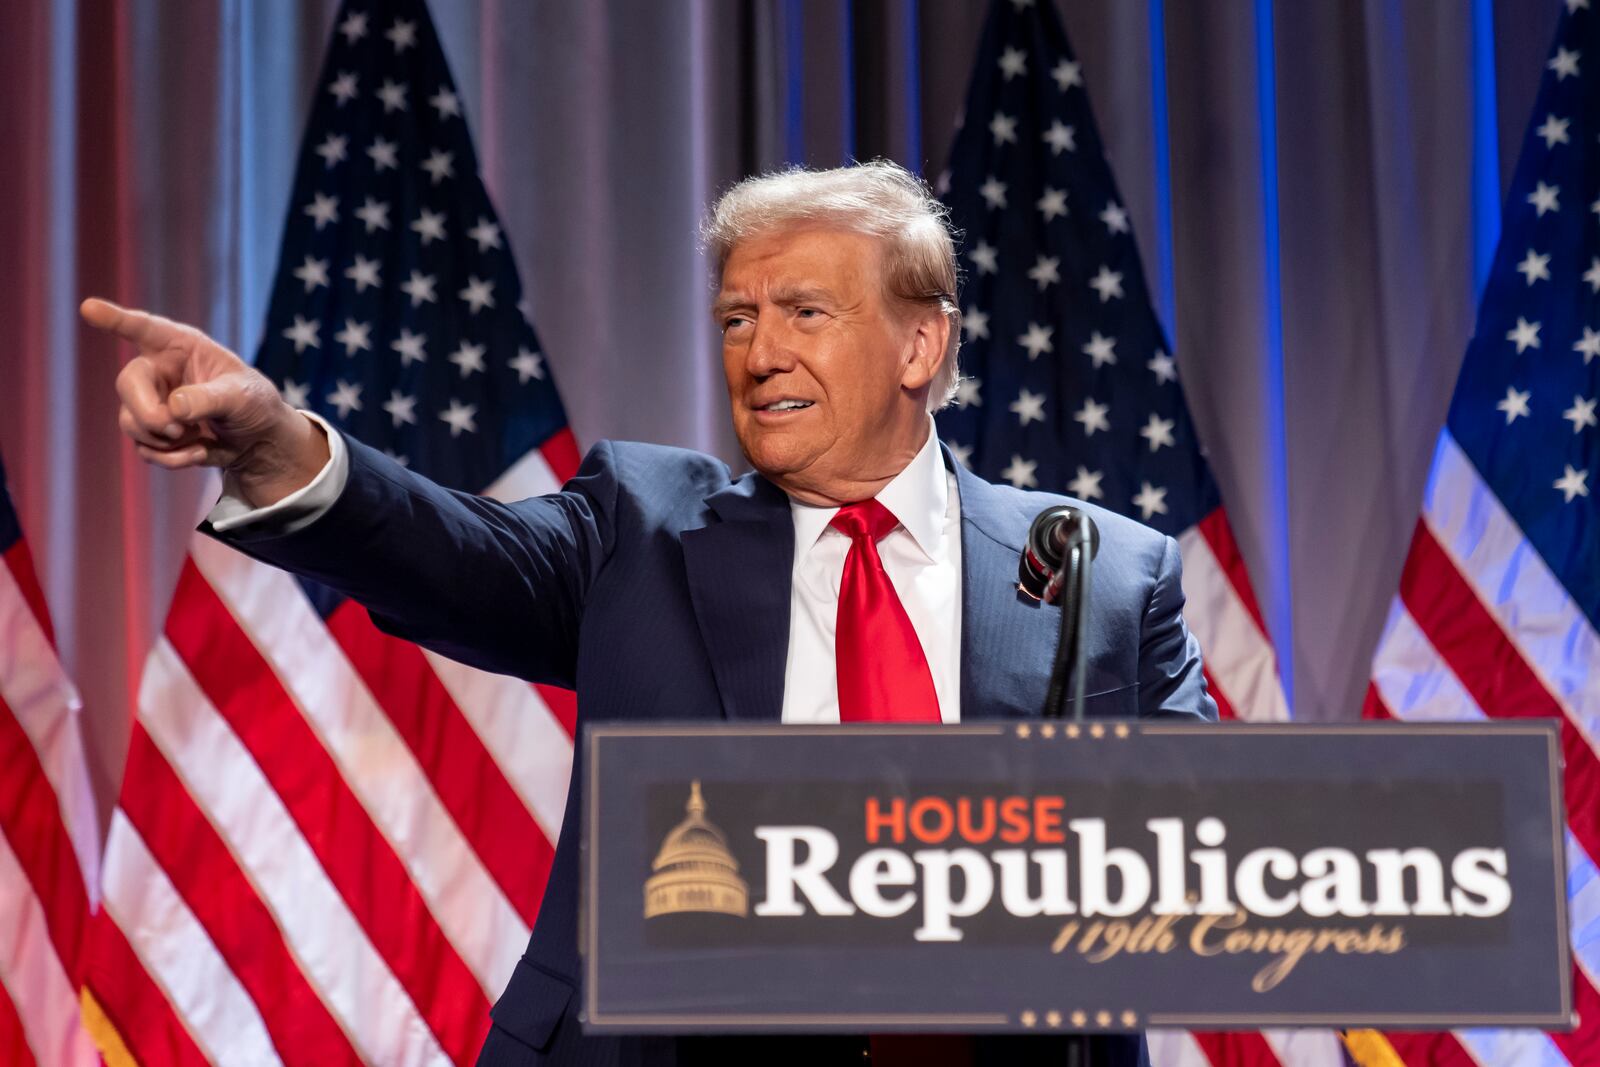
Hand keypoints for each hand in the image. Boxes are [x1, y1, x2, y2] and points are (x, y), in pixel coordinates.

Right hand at [83, 297, 330, 506]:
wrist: (258, 440)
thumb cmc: (254, 404)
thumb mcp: (243, 396)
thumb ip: (209, 398)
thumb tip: (174, 408)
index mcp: (182, 347)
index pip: (145, 329)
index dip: (116, 319)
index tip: (89, 308)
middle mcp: (159, 370)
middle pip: (127, 385)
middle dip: (148, 413)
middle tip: (174, 428)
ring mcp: (152, 402)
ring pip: (130, 421)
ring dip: (164, 439)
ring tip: (196, 436)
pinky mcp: (153, 432)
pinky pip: (144, 448)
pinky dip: (171, 457)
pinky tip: (198, 451)